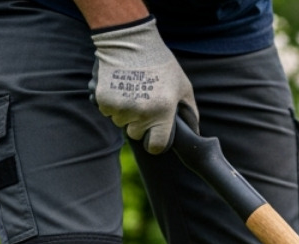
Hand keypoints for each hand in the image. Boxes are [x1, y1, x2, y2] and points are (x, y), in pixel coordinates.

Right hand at [88, 17, 197, 153]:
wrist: (131, 42)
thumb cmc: (162, 65)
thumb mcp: (183, 87)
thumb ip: (190, 112)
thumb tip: (195, 133)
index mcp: (162, 113)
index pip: (156, 146)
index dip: (155, 142)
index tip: (154, 135)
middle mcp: (140, 113)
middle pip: (135, 133)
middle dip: (139, 124)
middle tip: (143, 104)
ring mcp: (120, 107)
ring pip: (120, 122)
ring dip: (124, 113)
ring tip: (131, 92)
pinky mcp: (103, 99)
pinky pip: (106, 111)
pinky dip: (110, 103)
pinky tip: (119, 88)